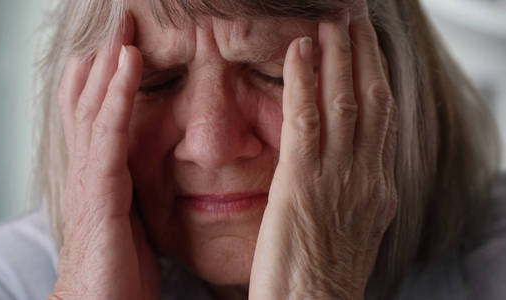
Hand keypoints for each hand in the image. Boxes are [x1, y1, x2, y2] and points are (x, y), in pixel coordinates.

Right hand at [48, 14, 160, 299]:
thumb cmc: (118, 271)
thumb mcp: (130, 221)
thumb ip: (135, 191)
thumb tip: (153, 172)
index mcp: (99, 175)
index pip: (94, 113)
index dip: (104, 78)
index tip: (122, 45)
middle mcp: (88, 169)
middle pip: (88, 100)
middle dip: (102, 59)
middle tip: (118, 22)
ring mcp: (91, 177)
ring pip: (94, 105)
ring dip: (109, 62)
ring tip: (122, 26)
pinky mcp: (101, 191)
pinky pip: (109, 131)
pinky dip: (117, 93)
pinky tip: (128, 62)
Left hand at [249, 3, 397, 298]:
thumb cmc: (322, 277)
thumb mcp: (346, 228)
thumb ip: (348, 191)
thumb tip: (341, 164)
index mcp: (376, 190)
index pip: (382, 120)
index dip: (376, 77)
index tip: (366, 48)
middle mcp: (366, 178)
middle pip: (372, 100)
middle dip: (363, 54)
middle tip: (355, 18)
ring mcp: (338, 179)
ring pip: (345, 102)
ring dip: (338, 55)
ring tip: (331, 21)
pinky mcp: (302, 185)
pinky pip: (306, 120)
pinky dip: (304, 81)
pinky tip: (299, 51)